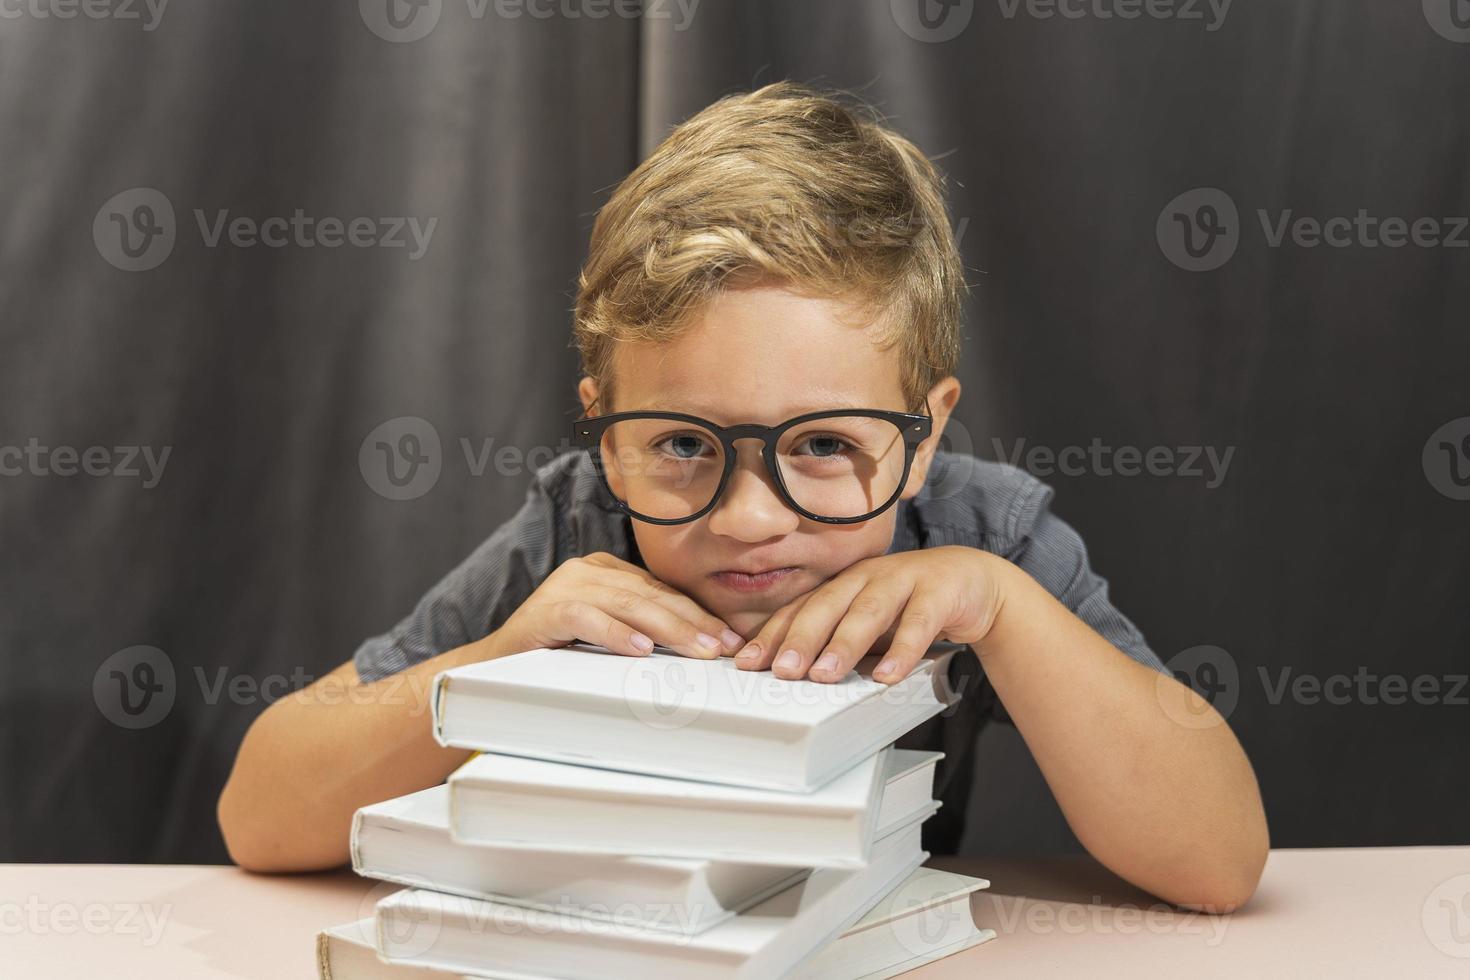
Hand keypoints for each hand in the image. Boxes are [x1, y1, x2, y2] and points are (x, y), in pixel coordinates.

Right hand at [496, 551, 744, 660]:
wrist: (494, 665)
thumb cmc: (556, 653)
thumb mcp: (605, 635)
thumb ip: (640, 630)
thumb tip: (695, 647)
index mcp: (606, 572)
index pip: (661, 591)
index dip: (697, 614)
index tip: (728, 638)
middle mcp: (589, 571)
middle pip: (651, 595)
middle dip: (692, 622)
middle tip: (723, 646)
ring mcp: (566, 586)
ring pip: (628, 604)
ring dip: (667, 629)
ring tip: (697, 650)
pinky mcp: (547, 609)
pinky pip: (588, 618)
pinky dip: (617, 634)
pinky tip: (641, 650)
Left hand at [732, 546, 1004, 683]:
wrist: (974, 581)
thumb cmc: (911, 605)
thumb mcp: (869, 620)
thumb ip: (838, 638)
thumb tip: (791, 673)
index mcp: (844, 583)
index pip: (801, 608)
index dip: (774, 635)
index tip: (748, 663)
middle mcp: (867, 576)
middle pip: (828, 605)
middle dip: (801, 638)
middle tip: (781, 670)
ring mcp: (904, 579)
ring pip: (868, 611)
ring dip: (844, 644)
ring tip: (824, 675)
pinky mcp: (939, 591)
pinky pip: (919, 622)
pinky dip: (902, 649)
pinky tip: (887, 675)